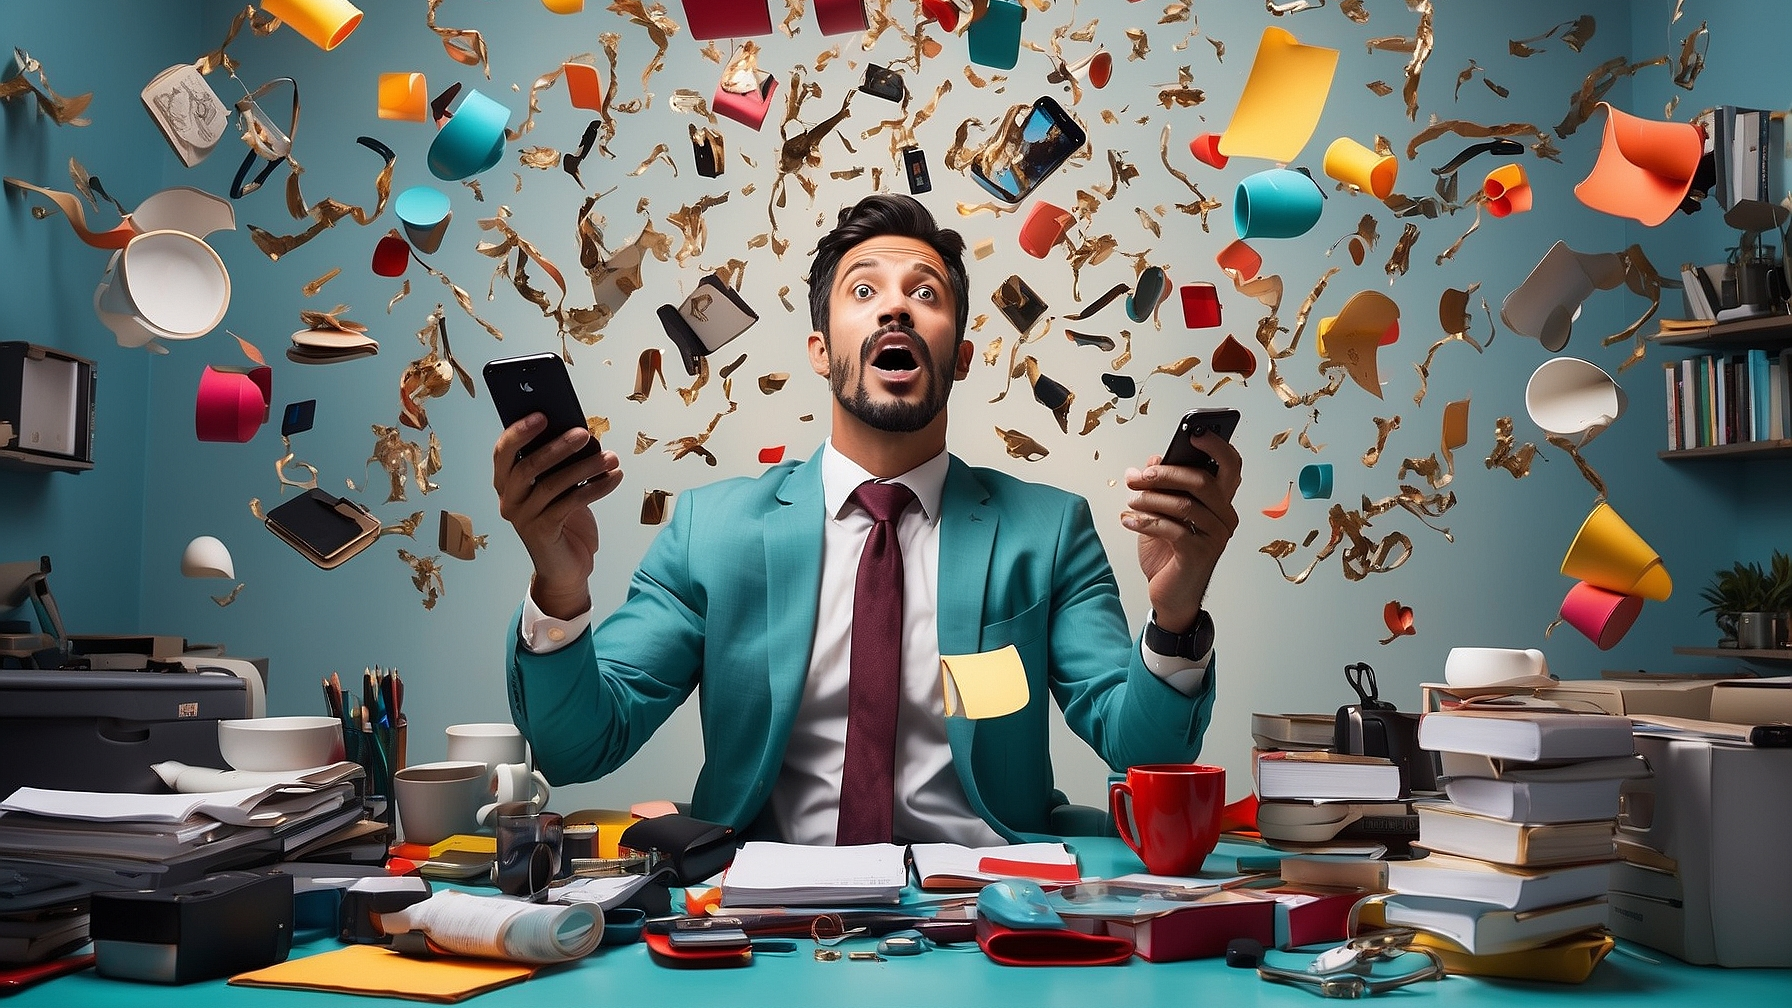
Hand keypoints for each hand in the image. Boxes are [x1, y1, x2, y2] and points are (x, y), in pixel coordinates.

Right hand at [492, 413, 623, 618]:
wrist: (566, 566)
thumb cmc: (563, 520)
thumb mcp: (558, 487)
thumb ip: (558, 464)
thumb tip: (579, 432)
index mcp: (506, 482)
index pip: (503, 452)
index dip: (519, 431)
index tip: (543, 414)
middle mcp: (508, 499)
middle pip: (528, 466)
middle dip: (558, 447)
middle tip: (585, 433)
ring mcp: (523, 518)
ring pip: (552, 485)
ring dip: (585, 467)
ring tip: (610, 457)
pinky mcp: (542, 533)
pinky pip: (570, 504)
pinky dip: (596, 488)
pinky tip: (615, 478)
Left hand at [1121, 432, 1242, 632]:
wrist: (1171, 594)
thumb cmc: (1169, 552)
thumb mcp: (1162, 512)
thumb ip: (1162, 485)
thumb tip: (1155, 460)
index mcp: (1220, 501)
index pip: (1230, 466)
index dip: (1216, 446)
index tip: (1195, 432)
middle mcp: (1224, 516)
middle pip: (1202, 481)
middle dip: (1166, 474)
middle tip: (1138, 477)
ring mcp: (1215, 536)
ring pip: (1183, 504)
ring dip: (1150, 499)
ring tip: (1130, 502)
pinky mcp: (1200, 555)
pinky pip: (1172, 529)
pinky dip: (1145, 522)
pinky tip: (1128, 521)